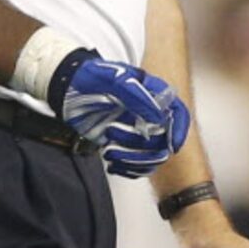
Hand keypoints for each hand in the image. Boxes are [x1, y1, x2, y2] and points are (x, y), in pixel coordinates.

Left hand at [48, 51, 189, 176]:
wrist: (69, 87)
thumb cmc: (92, 77)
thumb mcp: (113, 80)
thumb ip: (137, 96)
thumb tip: (159, 117)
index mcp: (154, 94)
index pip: (178, 114)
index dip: (179, 131)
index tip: (173, 147)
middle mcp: (150, 114)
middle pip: (162, 141)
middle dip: (140, 146)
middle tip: (111, 134)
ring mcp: (138, 130)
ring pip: (151, 157)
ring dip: (132, 160)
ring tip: (108, 153)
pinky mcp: (126, 144)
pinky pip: (138, 166)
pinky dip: (128, 170)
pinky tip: (112, 165)